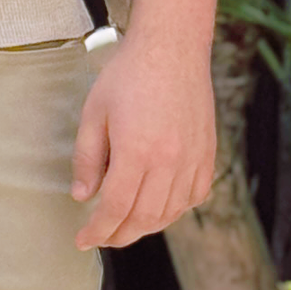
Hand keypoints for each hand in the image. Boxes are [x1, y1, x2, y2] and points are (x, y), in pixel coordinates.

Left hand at [71, 28, 216, 251]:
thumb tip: (82, 197)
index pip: (115, 208)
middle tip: (102, 238)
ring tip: (125, 226)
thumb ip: (87, 158)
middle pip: (144, 217)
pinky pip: (195, 195)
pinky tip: (160, 207)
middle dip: (119, 235)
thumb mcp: (94, 113)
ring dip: (146, 226)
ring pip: (171, 212)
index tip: (83, 241)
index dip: (98, 230)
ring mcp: (193, 158)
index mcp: (137, 151)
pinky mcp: (208, 153)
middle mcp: (170, 161)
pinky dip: (176, 209)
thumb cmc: (128, 75)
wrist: (172, 47)